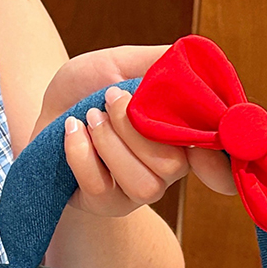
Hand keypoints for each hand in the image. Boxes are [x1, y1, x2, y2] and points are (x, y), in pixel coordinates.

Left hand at [32, 45, 236, 217]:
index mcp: (181, 139)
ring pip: (143, 186)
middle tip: (110, 98)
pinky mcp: (103, 205)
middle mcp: (164, 172)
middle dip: (136, 129)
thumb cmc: (90, 88)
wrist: (48, 109)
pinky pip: (100, 188)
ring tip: (90, 115)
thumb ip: (160, 64)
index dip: (218, 167)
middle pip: (172, 167)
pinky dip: (81, 152)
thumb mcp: (123, 64)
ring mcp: (134, 193)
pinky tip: (71, 129)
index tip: (206, 152)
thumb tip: (194, 62)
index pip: (216, 166)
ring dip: (111, 143)